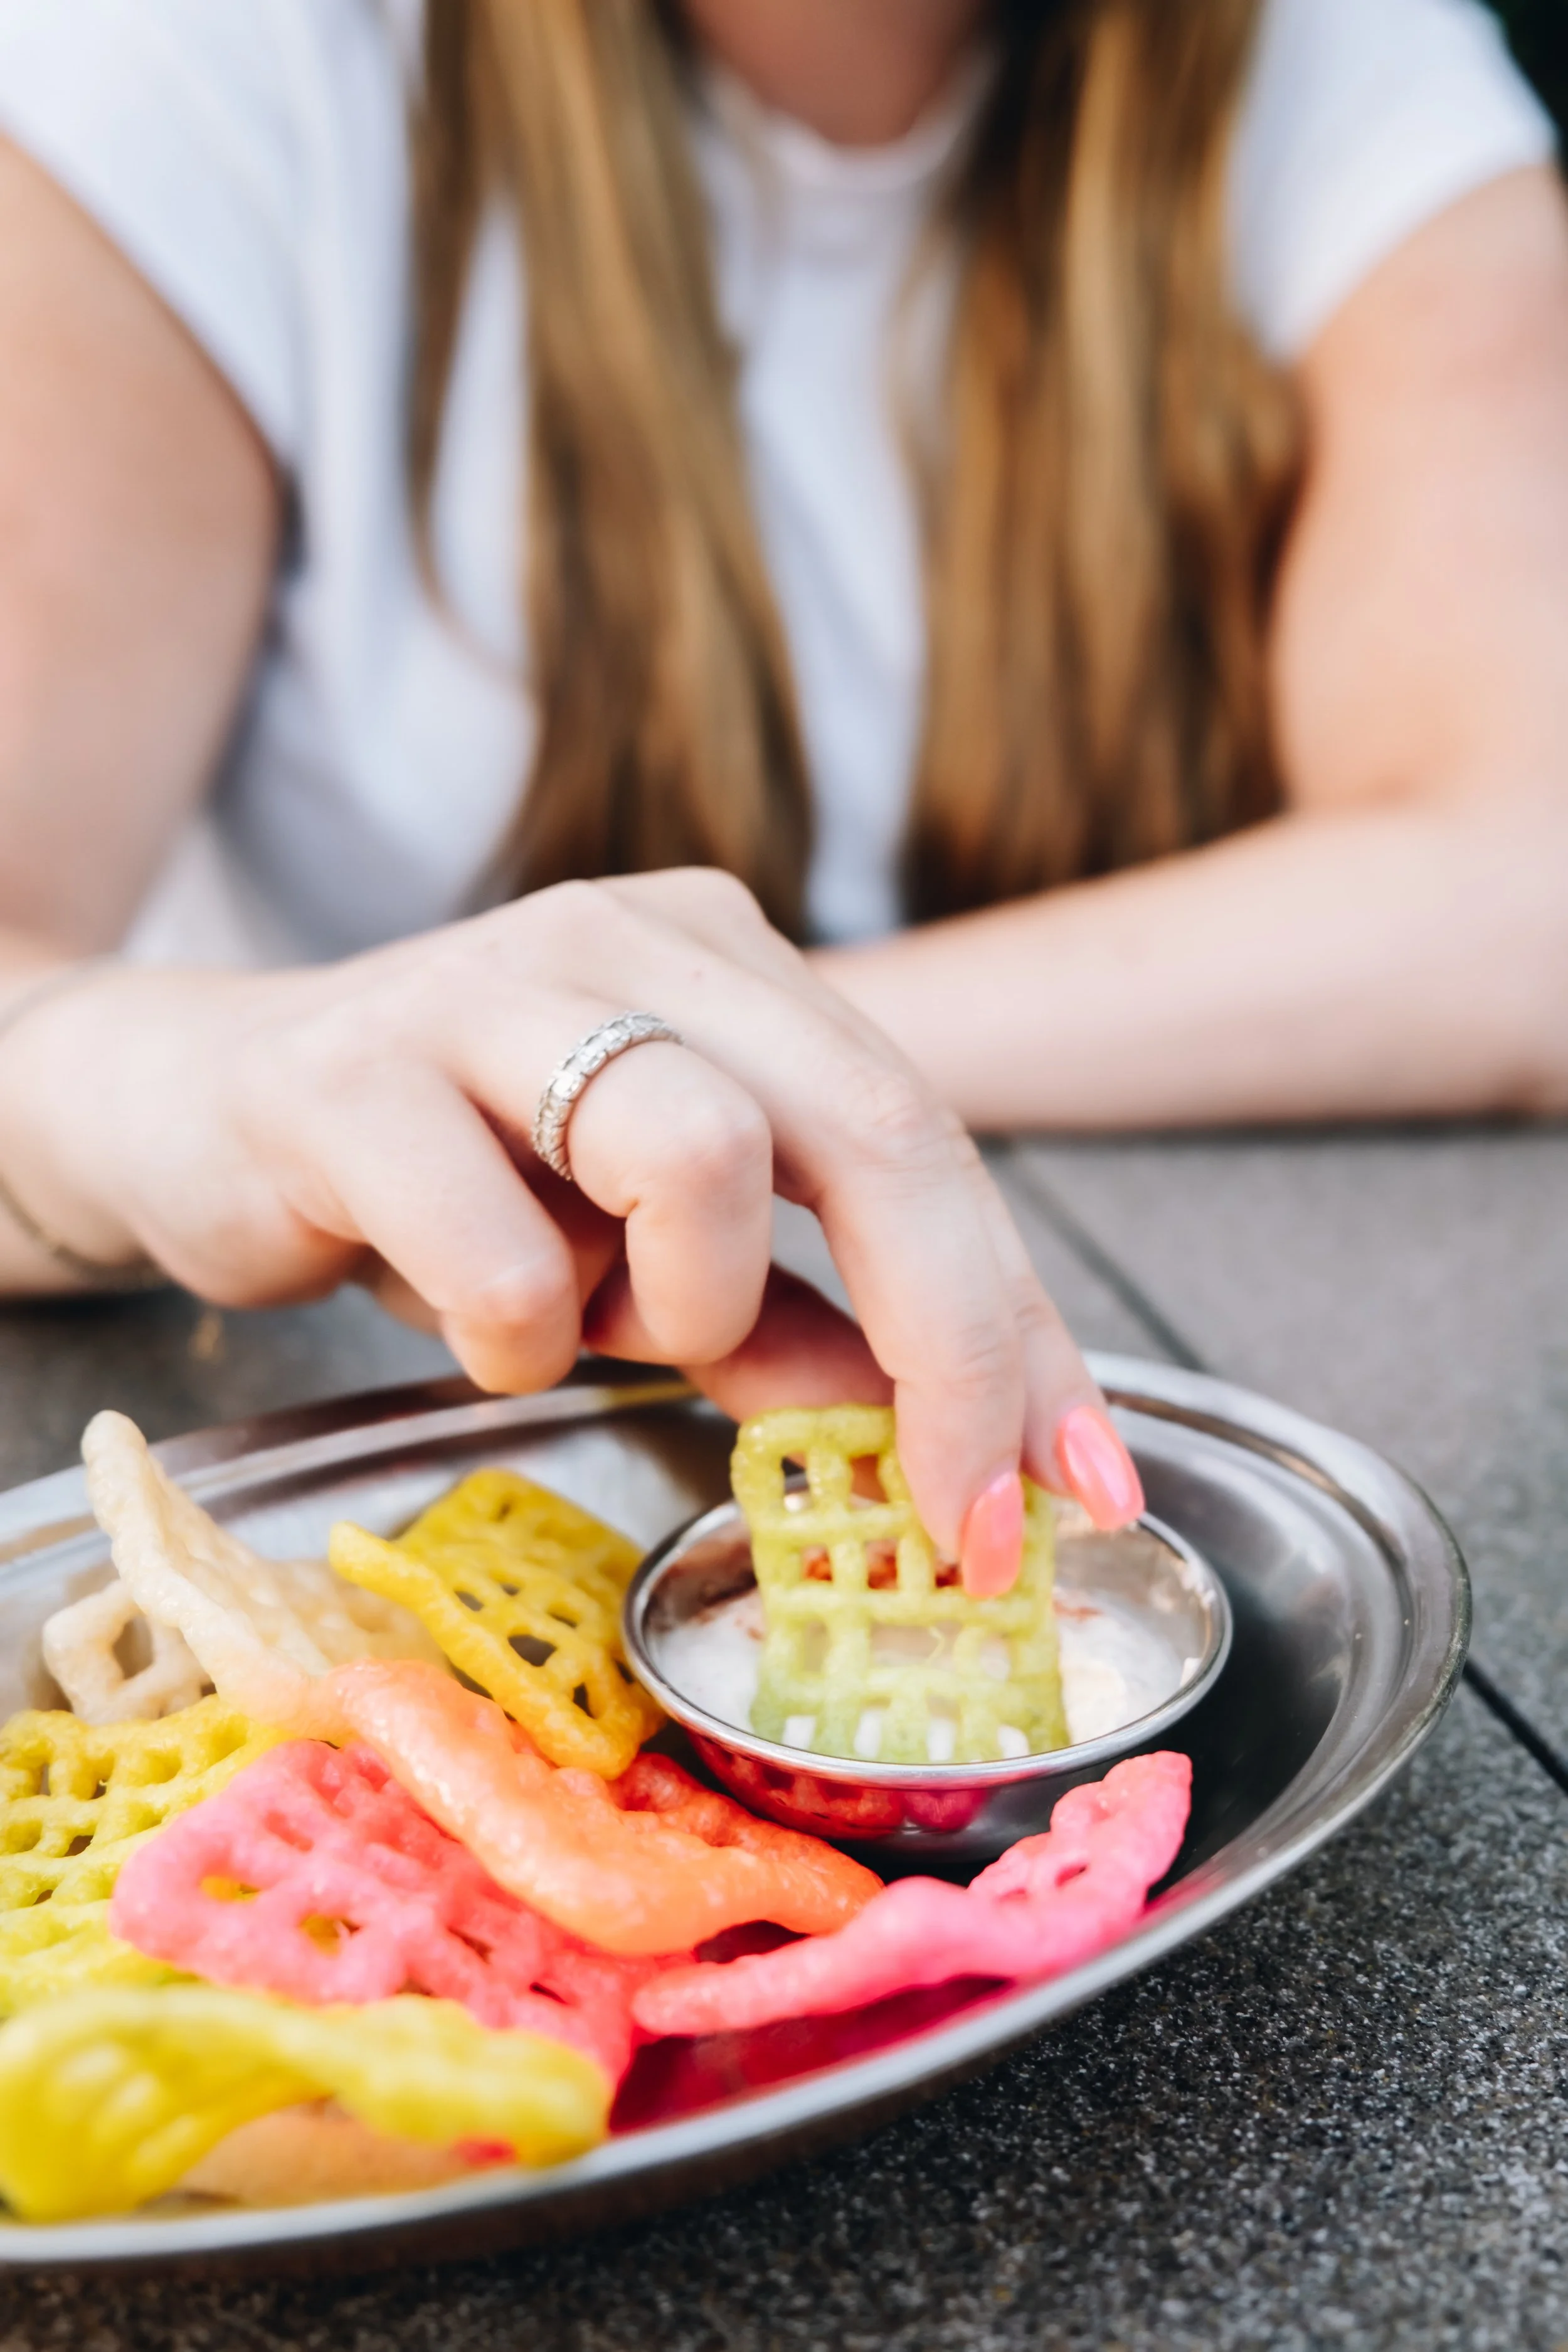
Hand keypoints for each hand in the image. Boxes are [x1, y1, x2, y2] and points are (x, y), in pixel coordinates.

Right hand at [0, 871, 1141, 1581]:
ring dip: (682, 1310)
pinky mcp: (354, 1070)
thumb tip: (950, 1451)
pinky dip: (517, 1339)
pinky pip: (511, 1261)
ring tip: (595, 1322)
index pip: (930, 1135)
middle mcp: (635, 940)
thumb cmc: (449, 1185)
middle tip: (952, 1517)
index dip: (1021, 1324)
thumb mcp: (647, 1266)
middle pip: (871, 1121)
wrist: (189, 1113)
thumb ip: (794, 1329)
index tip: (1078, 1483)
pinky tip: (465, 1312)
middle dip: (950, 1345)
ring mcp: (491, 985)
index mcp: (731, 965)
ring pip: (699, 1156)